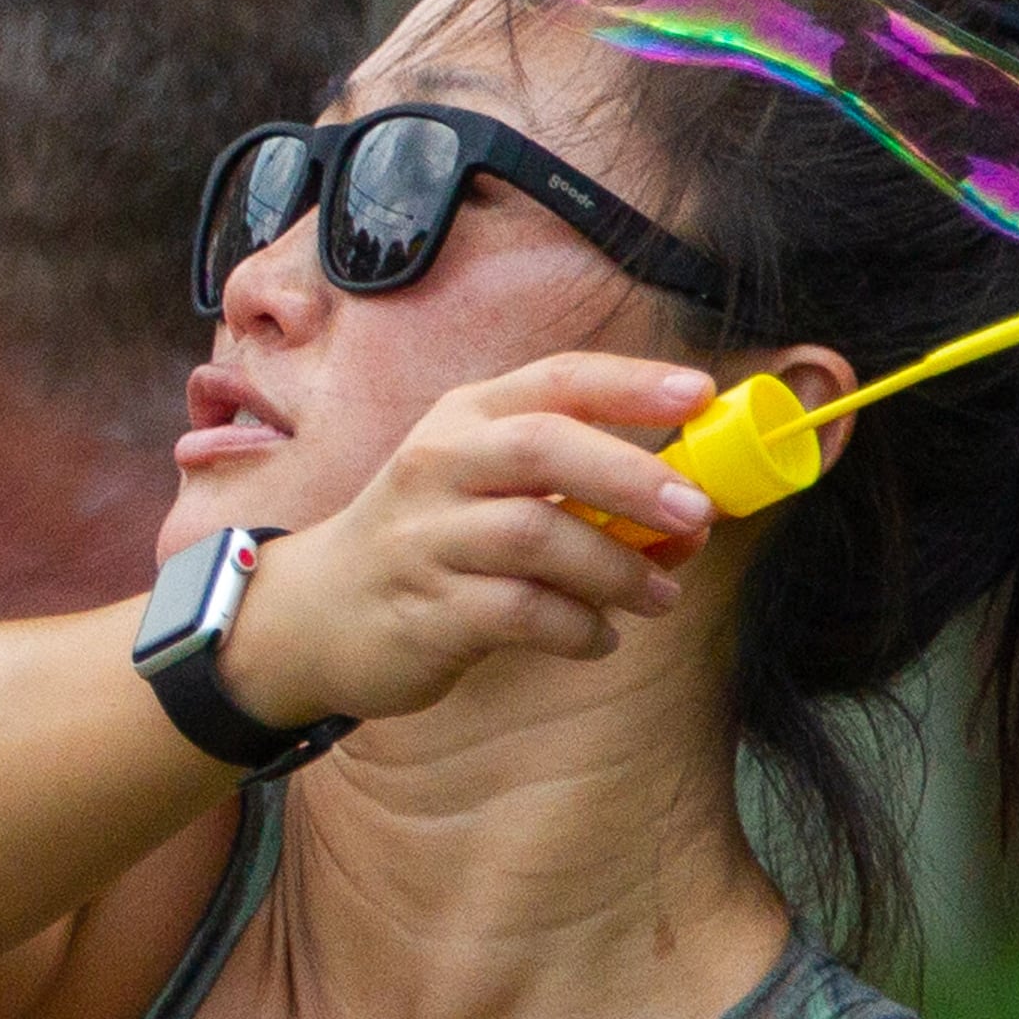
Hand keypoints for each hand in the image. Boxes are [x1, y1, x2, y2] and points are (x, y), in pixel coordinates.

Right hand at [233, 353, 719, 729]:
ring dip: (616, 567)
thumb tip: (692, 514)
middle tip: (697, 511)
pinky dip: (577, 627)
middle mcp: (439, 466)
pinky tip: (598, 638)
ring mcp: (426, 538)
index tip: (702, 393)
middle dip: (631, 475)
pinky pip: (520, 612)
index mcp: (464, 421)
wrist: (316, 611)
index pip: (554, 380)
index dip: (630, 383)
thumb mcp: (484, 486)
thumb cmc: (428, 541)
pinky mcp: (425, 609)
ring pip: (535, 535)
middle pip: (543, 447)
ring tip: (659, 594)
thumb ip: (577, 490)